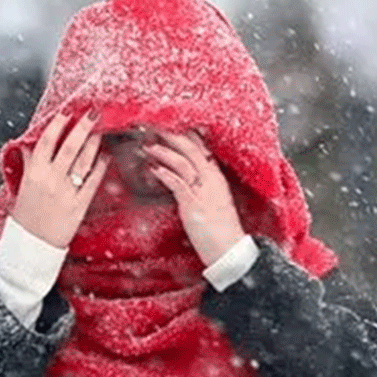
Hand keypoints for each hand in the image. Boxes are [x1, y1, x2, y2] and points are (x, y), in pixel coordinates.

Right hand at [12, 110, 109, 247]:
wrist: (32, 244)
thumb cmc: (26, 215)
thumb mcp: (22, 186)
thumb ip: (28, 164)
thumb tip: (29, 145)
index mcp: (34, 173)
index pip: (47, 141)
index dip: (58, 124)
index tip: (67, 112)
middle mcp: (51, 180)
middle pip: (70, 147)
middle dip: (82, 127)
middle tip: (93, 113)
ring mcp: (67, 192)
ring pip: (84, 161)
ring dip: (94, 143)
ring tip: (101, 130)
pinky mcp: (80, 205)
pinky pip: (93, 182)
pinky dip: (100, 167)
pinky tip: (105, 156)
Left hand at [147, 131, 245, 265]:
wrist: (230, 250)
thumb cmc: (221, 230)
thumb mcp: (213, 203)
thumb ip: (201, 189)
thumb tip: (185, 182)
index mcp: (216, 177)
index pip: (201, 148)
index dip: (185, 135)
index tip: (170, 125)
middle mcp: (211, 179)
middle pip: (191, 148)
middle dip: (171, 135)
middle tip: (153, 127)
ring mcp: (203, 190)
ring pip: (182, 162)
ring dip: (162, 151)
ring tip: (147, 146)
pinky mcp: (194, 204)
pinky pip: (178, 183)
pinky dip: (164, 173)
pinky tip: (153, 168)